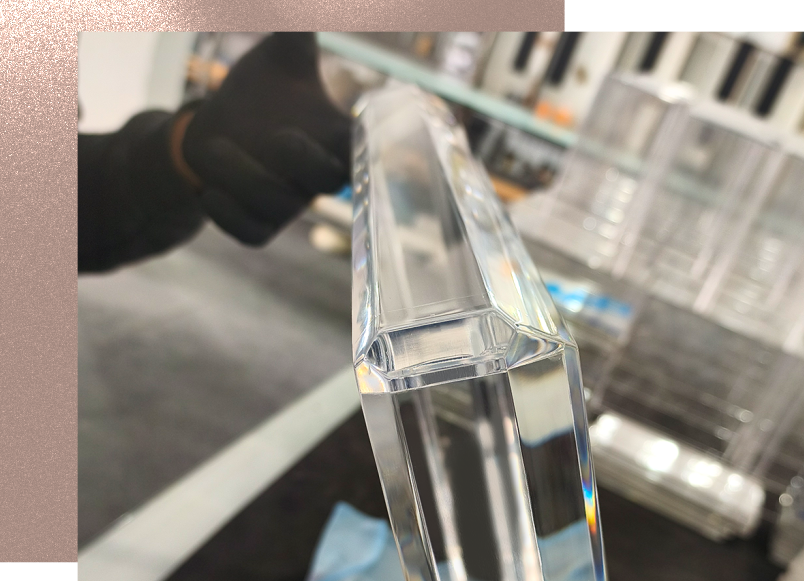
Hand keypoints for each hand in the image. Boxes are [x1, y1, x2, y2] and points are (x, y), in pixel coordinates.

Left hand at [178, 32, 350, 244]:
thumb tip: (302, 3)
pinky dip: (229, 215)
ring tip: (210, 147)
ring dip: (244, 177)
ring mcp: (291, 204)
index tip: (351, 133)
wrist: (212, 130)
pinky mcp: (261, 226)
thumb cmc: (256, 95)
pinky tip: (207, 191)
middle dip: (303, 159)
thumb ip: (298, 28)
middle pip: (329, 180)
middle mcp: (318, 175)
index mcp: (333, 138)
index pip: (362, 147)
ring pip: (281, 205)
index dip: (361, 147)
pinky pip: (253, 233)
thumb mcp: (279, 57)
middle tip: (277, 136)